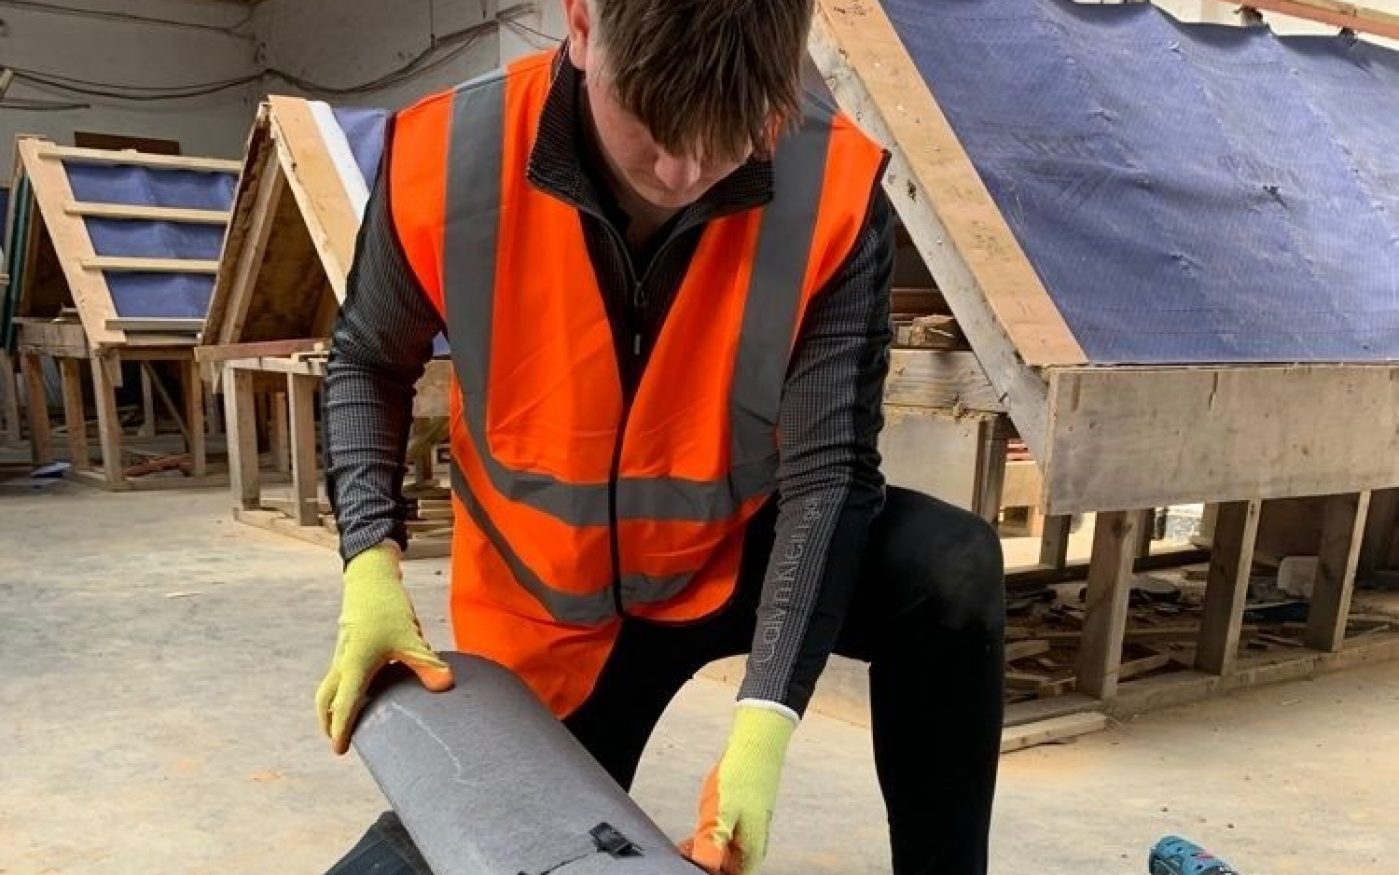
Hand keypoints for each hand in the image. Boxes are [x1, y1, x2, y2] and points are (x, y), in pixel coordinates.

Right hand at [315, 543, 453, 753]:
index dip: (341, 729)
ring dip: (333, 705)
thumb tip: (446, 686)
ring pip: (329, 685)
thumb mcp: (410, 637)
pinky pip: (339, 673)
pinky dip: (342, 688)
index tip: (340, 750)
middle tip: (339, 741)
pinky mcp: (349, 645)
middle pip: (325, 698)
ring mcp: (343, 652)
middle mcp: (343, 661)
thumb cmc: (387, 607)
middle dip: (328, 721)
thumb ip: (426, 664)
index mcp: (354, 664)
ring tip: (347, 721)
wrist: (371, 578)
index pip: (344, 704)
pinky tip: (363, 691)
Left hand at [682, 703, 797, 874]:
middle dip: (702, 867)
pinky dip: (704, 844)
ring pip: (720, 859)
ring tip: (681, 850)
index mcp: (751, 852)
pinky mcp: (736, 823)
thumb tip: (704, 867)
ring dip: (701, 857)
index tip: (689, 870)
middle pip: (724, 871)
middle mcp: (749, 848)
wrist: (754, 746)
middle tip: (682, 858)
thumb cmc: (743, 776)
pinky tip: (690, 839)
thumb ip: (712, 843)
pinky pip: (719, 843)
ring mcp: (743, 835)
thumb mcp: (721, 813)